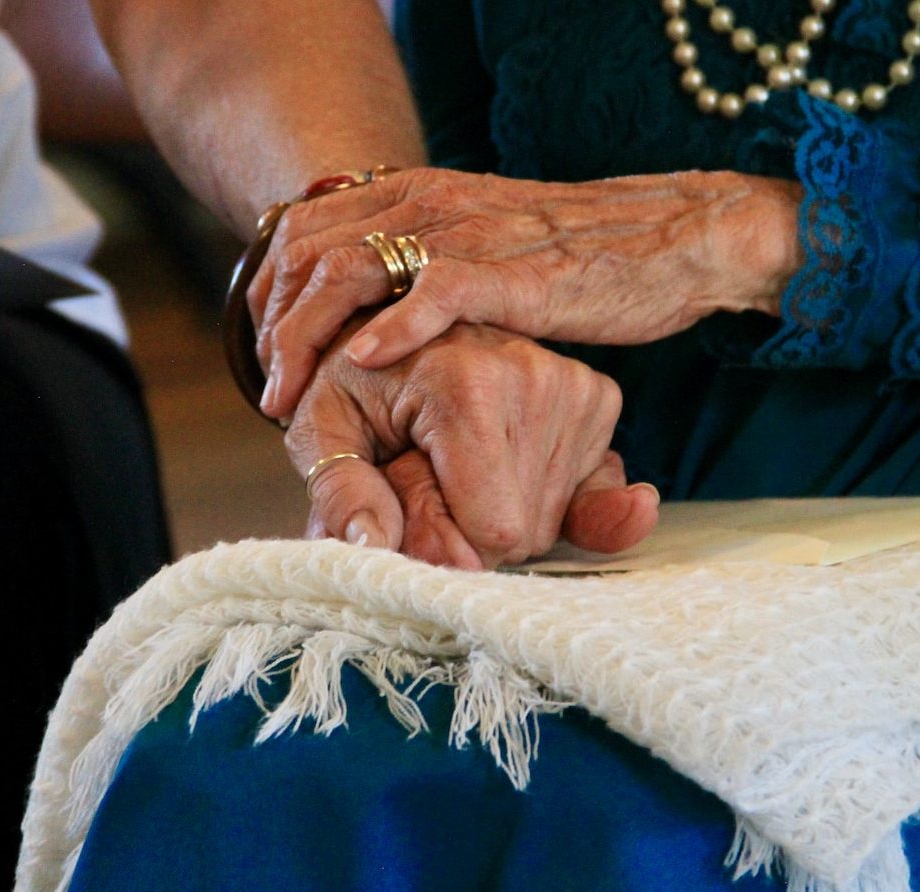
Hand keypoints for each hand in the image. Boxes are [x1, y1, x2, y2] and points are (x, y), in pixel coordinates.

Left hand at [251, 167, 802, 417]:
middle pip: (309, 252)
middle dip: (273, 326)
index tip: (266, 356)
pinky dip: (390, 326)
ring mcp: (468, 233)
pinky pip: (433, 290)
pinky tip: (361, 362)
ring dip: (307, 337)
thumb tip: (378, 314)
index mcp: (418, 194)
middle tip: (270, 391)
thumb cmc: (585, 256)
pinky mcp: (512, 271)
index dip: (270, 295)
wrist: (675, 236)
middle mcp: (431, 203)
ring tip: (292, 397)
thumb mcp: (487, 246)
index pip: (305, 231)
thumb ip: (431, 264)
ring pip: (350, 269)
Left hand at [286, 322, 658, 568]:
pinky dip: (541, 494)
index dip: (449, 542)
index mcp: (466, 382)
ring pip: (552, 518)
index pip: (496, 530)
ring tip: (459, 461)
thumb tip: (374, 544)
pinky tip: (502, 465)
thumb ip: (341, 491)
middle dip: (472, 528)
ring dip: (502, 510)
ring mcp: (575, 383)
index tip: (410, 501)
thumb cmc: (353, 381)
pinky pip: (586, 493)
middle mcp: (534, 374)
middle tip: (430, 475)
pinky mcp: (598, 396)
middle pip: (525, 531)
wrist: (397, 318)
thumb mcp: (321, 430)